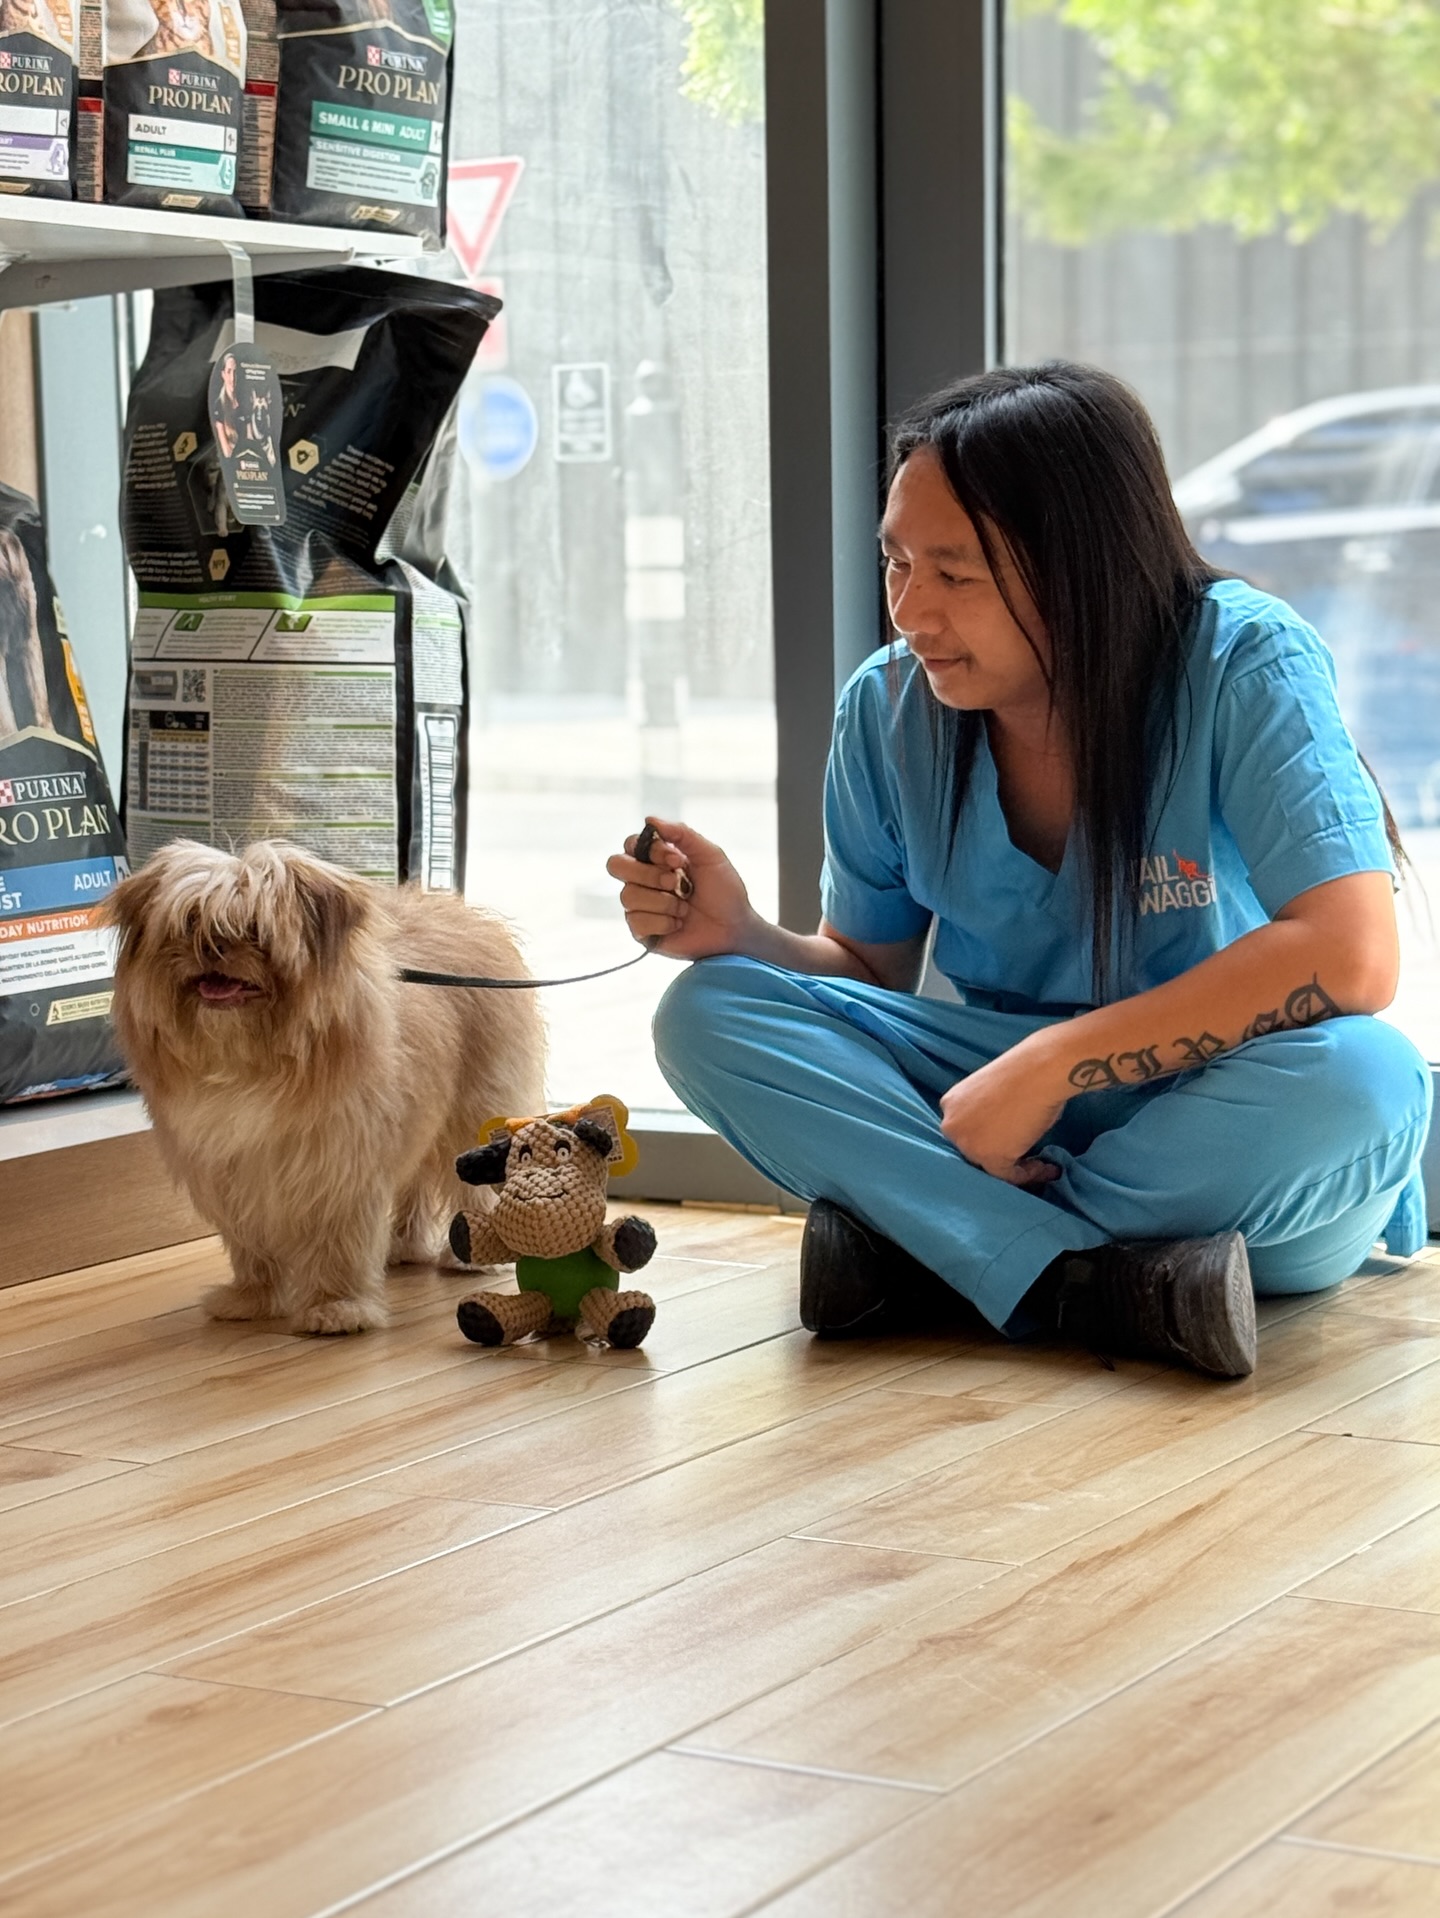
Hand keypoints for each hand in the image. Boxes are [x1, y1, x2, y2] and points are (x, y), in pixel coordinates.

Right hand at [605, 817, 755, 958]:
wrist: (734, 928)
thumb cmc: (724, 891)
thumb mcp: (710, 855)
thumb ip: (682, 833)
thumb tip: (649, 819)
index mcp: (657, 859)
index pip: (631, 844)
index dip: (652, 851)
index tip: (677, 861)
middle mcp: (644, 880)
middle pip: (615, 865)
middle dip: (648, 874)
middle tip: (676, 882)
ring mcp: (641, 905)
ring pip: (628, 895)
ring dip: (663, 902)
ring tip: (684, 908)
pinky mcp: (642, 931)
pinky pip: (636, 922)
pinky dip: (663, 922)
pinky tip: (678, 924)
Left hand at [938, 1045, 1065, 1187]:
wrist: (1039, 1070)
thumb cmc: (1025, 1073)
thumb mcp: (993, 1095)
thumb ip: (988, 1116)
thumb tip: (1004, 1136)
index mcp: (950, 1104)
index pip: (965, 1132)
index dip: (988, 1140)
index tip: (1012, 1143)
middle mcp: (952, 1125)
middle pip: (973, 1152)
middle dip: (1000, 1156)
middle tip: (1027, 1159)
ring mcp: (967, 1143)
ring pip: (990, 1167)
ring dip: (1018, 1168)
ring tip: (1042, 1165)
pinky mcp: (988, 1157)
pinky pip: (1008, 1176)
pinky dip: (1030, 1176)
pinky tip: (1048, 1168)